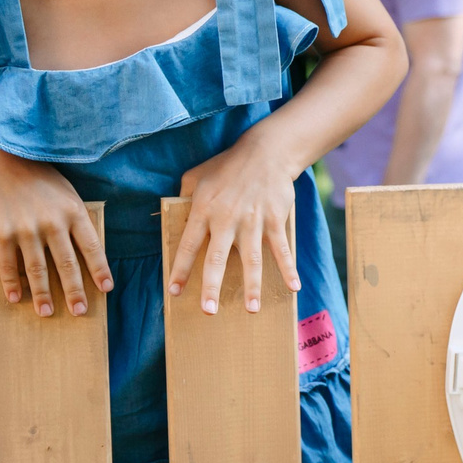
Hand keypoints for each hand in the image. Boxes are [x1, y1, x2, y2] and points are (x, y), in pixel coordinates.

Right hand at [0, 138, 112, 318]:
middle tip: (79, 312)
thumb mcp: (64, 193)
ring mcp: (26, 229)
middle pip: (67, 264)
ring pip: (38, 269)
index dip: (100, 269)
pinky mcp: (2, 233)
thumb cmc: (36, 180)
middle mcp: (52, 222)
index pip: (92, 246)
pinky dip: (12, 284)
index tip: (106, 289)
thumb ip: (74, 219)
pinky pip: (8, 265)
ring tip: (46, 313)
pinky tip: (15, 298)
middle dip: (74, 291)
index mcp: (73, 211)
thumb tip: (84, 252)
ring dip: (42, 295)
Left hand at [167, 132, 299, 316]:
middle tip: (209, 311)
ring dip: (252, 286)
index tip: (175, 292)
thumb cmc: (227, 165)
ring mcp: (253, 221)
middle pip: (217, 258)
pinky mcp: (274, 220)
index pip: (189, 245)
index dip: (181, 270)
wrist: (265, 152)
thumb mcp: (196, 175)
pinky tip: (293, 288)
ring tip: (251, 309)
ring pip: (251, 259)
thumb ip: (183, 196)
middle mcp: (227, 218)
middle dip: (212, 286)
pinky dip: (288, 268)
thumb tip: (170, 213)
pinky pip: (281, 248)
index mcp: (204, 209)